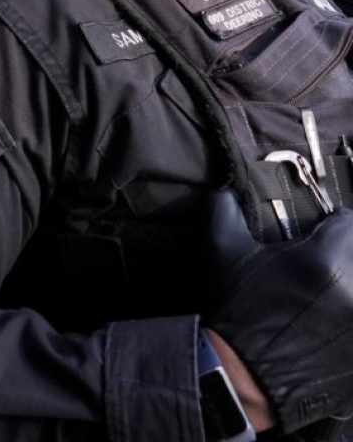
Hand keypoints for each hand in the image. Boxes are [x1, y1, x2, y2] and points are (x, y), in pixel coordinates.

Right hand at [205, 189, 352, 433]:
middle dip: (345, 254)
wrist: (244, 377)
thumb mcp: (224, 250)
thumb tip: (226, 187)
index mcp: (326, 261)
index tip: (327, 230)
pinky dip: (347, 319)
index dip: (338, 223)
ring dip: (349, 285)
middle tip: (328, 263)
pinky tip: (331, 323)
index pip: (352, 223)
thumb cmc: (238, 310)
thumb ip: (226, 208)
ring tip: (333, 293)